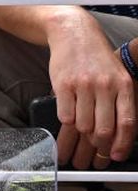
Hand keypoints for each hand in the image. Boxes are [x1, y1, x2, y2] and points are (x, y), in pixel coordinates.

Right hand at [50, 24, 135, 164]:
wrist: (74, 34)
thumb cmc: (97, 59)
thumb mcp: (117, 76)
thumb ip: (120, 102)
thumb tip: (117, 134)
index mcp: (123, 85)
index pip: (127, 123)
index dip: (122, 144)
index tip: (115, 156)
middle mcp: (105, 85)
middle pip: (103, 128)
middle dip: (98, 144)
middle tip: (94, 150)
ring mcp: (83, 85)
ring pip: (83, 125)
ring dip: (81, 133)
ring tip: (80, 133)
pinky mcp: (63, 84)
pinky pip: (64, 115)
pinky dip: (66, 121)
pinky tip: (68, 117)